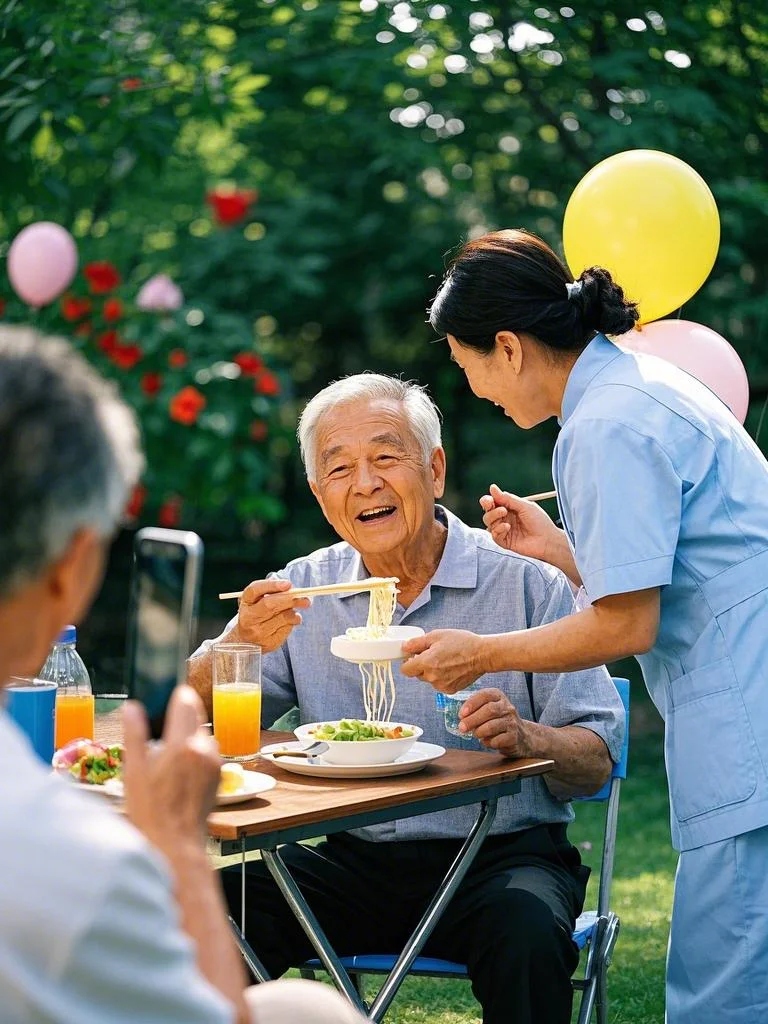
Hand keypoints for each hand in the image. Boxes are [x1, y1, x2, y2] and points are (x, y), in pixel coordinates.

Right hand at [122, 685, 220, 857]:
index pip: (186, 701)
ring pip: (203, 736)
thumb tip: (132, 707)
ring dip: (190, 738)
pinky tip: (180, 772)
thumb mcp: (134, 772)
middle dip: (181, 719)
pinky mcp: (220, 777)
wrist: (175, 845)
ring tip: (169, 757)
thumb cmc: (150, 813)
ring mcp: (215, 764)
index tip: (167, 697)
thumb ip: (134, 735)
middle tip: (162, 731)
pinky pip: (209, 754)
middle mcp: (204, 750)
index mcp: (183, 745)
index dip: (176, 696)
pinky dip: (197, 755)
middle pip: (196, 717)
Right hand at [236, 578, 310, 651]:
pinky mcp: (269, 643)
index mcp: (245, 602)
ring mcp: (258, 632)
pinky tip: (291, 620)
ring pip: (283, 617)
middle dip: (289, 599)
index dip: (272, 585)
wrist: (247, 641)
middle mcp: (248, 617)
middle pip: (270, 604)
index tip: (288, 584)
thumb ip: (271, 591)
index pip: (255, 590)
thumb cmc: (257, 615)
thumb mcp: (258, 600)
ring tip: (297, 610)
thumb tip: (290, 587)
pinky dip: (293, 622)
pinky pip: (288, 628)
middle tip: (305, 598)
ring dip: (294, 611)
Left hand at [400, 629, 486, 691]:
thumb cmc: (462, 643)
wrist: (482, 655)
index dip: (407, 662)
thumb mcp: (437, 635)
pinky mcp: (450, 690)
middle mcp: (432, 677)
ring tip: (446, 660)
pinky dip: (442, 678)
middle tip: (434, 654)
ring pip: (429, 680)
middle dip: (422, 665)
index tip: (413, 657)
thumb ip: (417, 643)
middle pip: (417, 674)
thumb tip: (404, 647)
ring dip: (432, 672)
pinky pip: (439, 684)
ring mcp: (441, 686)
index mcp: (427, 663)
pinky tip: (452, 668)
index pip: (405, 670)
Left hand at [457, 688, 531, 757]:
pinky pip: (497, 740)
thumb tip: (461, 717)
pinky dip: (488, 742)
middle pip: (489, 710)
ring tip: (475, 734)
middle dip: (472, 719)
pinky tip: (486, 741)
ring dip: (479, 731)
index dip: (472, 704)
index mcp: (498, 696)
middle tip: (462, 727)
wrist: (521, 736)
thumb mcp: (488, 709)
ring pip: (492, 726)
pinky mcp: (514, 737)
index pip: (485, 695)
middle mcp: (507, 707)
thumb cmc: (498, 721)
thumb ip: (475, 710)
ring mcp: (512, 722)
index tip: (461, 714)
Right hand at [479, 483, 559, 561]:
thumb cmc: (540, 521)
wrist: (547, 539)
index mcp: (509, 508)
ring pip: (488, 523)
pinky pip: (494, 535)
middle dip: (490, 509)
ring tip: (504, 514)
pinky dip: (498, 529)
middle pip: (488, 513)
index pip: (493, 503)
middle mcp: (505, 519)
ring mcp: (504, 530)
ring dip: (494, 517)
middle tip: (501, 509)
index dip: (488, 501)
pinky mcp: (504, 541)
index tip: (489, 500)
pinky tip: (507, 527)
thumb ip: (507, 498)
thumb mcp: (524, 506)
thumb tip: (492, 488)